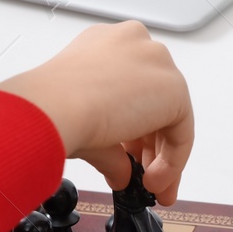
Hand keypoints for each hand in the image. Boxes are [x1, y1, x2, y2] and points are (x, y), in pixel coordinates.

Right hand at [0, 21, 193, 205]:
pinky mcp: (173, 87)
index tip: (132, 159)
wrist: (50, 107)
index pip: (133, 92)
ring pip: (171, 117)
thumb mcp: (86, 126)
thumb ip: (111, 149)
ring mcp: (155, 61)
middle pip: (155, 103)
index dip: (134, 133)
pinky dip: (172, 160)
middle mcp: (134, 45)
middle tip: (146, 178)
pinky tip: (153, 181)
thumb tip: (120, 173)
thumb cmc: (50, 108)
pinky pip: (182, 130)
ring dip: (162, 158)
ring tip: (149, 186)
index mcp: (107, 46)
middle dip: (150, 148)